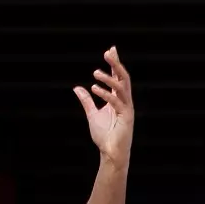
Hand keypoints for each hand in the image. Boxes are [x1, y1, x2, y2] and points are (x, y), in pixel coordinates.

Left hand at [75, 46, 133, 165]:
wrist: (110, 153)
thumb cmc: (104, 136)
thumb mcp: (92, 114)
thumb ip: (87, 101)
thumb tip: (77, 88)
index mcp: (118, 99)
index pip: (118, 78)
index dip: (114, 64)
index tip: (111, 50)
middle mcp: (125, 101)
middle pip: (123, 78)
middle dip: (116, 64)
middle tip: (108, 52)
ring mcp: (127, 109)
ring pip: (121, 88)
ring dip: (109, 78)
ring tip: (95, 72)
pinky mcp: (126, 117)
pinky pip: (116, 102)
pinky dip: (105, 94)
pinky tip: (94, 88)